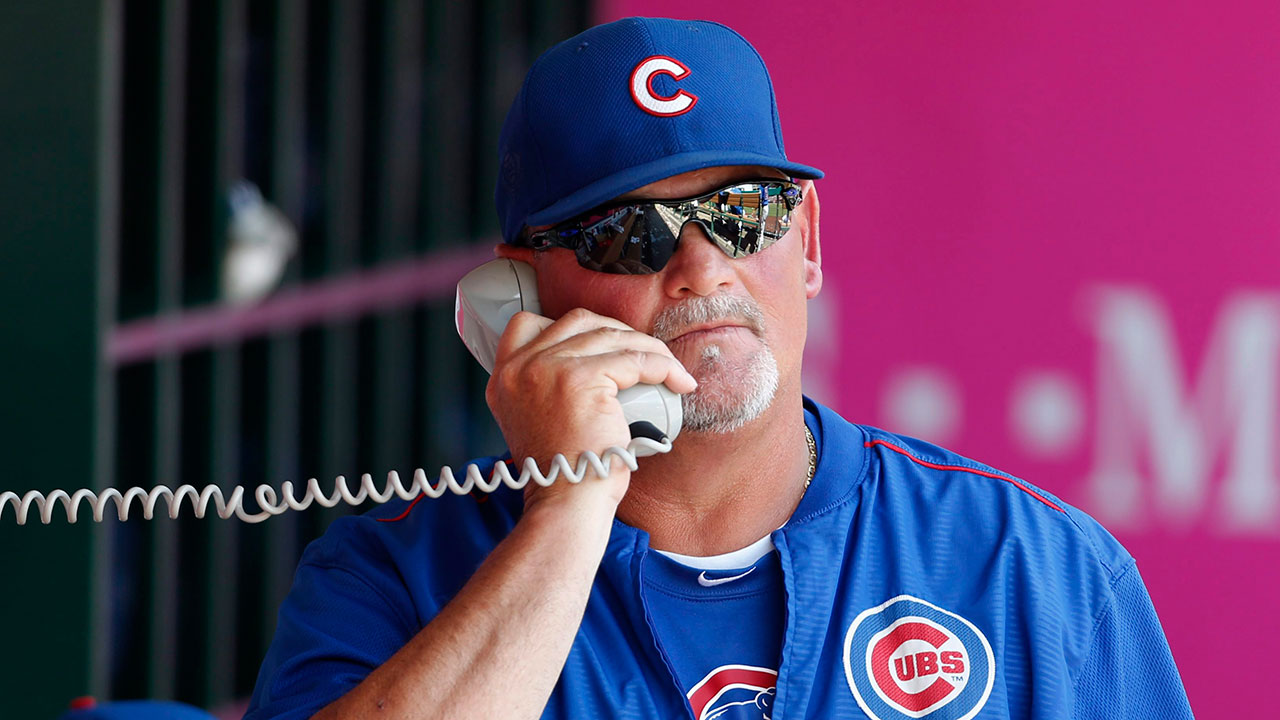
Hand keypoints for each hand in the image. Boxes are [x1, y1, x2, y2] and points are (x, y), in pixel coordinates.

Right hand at [486, 307, 696, 510]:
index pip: (529, 324)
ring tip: (668, 369)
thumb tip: (589, 363)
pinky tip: (676, 380)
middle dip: (618, 333)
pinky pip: (633, 359)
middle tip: (643, 355)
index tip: (603, 342)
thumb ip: (544, 388)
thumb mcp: (536, 420)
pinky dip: (661, 366)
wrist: (567, 504)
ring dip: (648, 348)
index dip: (573, 327)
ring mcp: (546, 368)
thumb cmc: (566, 472)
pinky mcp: (578, 378)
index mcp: (504, 377)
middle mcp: (518, 368)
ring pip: (610, 337)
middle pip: (577, 322)